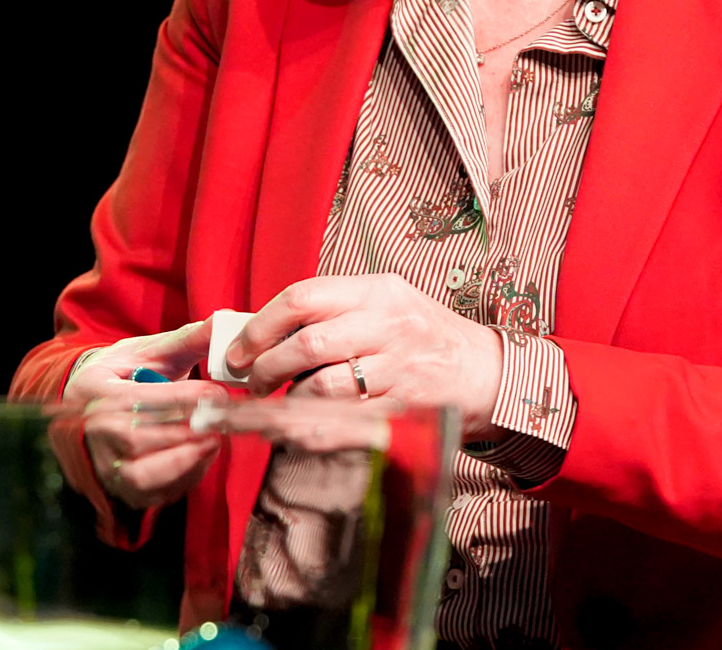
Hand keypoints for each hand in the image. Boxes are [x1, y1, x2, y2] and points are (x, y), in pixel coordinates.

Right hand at [63, 320, 228, 510]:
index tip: (218, 393)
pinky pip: (151, 495)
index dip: (182, 397)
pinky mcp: (118, 487)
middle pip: (138, 440)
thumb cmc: (124, 372)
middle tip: (222, 421)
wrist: (90, 403)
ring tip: (214, 441)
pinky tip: (202, 457)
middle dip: (186, 432)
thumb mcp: (149, 349)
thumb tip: (222, 323)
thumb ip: (187, 340)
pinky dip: (182, 480)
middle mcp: (90, 431)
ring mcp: (102, 464)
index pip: (139, 397)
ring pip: (140, 476)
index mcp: (94, 389)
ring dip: (184, 461)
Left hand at [224, 274, 503, 441]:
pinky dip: (313, 430)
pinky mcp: (403, 407)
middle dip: (265, 368)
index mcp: (375, 291)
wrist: (484, 371)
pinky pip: (343, 423)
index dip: (260, 327)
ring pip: (322, 387)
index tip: (237, 350)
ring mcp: (398, 367)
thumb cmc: (419, 335)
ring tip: (282, 405)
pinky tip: (302, 430)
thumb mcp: (383, 305)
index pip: (302, 298)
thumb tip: (258, 332)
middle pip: (307, 345)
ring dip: (289, 402)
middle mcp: (387, 324)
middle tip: (251, 383)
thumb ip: (331, 312)